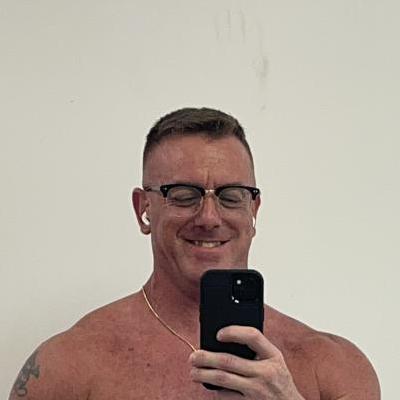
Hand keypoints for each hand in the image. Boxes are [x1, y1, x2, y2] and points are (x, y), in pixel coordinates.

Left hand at [189, 325, 304, 398]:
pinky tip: (209, 386)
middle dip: (207, 358)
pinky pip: (227, 396)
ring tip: (194, 372)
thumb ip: (258, 350)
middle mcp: (265, 372)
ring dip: (204, 375)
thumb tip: (227, 340)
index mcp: (272, 356)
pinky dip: (216, 391)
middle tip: (193, 356)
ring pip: (223, 380)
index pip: (252, 336)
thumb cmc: (280, 381)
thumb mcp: (275, 361)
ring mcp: (257, 391)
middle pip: (229, 361)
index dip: (234, 332)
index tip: (218, 334)